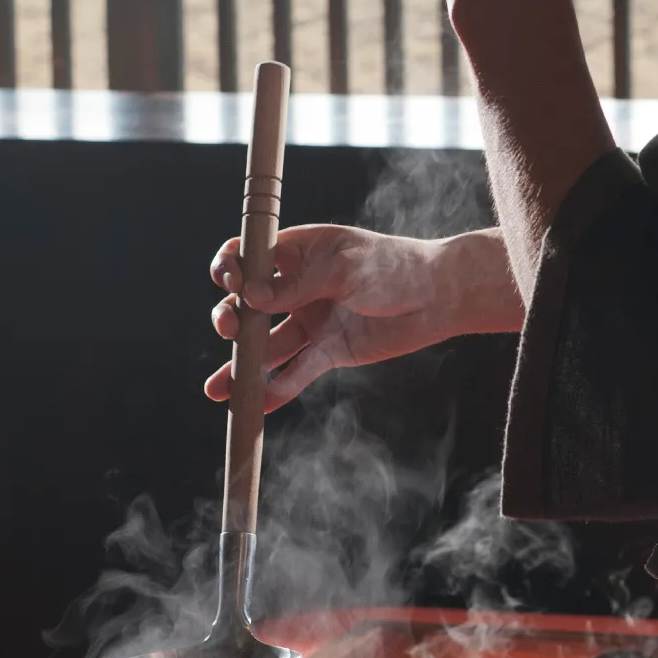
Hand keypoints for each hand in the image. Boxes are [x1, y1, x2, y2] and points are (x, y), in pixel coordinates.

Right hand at [205, 226, 522, 411]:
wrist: (438, 298)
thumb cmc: (395, 267)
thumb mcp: (346, 269)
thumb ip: (298, 285)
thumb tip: (251, 297)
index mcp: (298, 251)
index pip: (249, 256)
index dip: (230, 268)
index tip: (229, 282)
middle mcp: (297, 287)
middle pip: (249, 306)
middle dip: (231, 320)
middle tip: (231, 331)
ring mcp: (311, 321)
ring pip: (267, 347)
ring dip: (241, 368)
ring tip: (218, 391)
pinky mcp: (328, 352)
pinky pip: (296, 372)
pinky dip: (278, 389)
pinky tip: (259, 405)